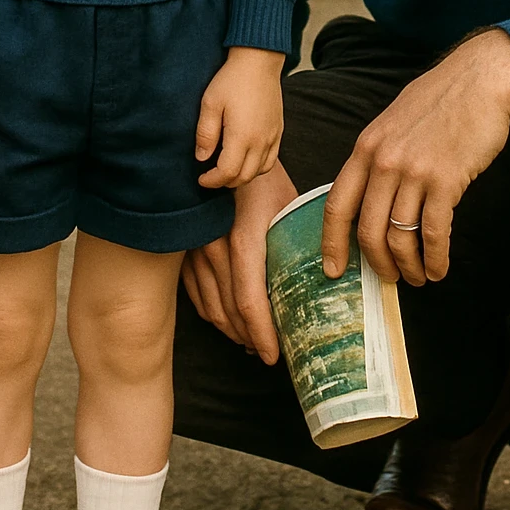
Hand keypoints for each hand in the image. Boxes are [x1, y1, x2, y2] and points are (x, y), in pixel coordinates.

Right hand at [182, 159, 297, 362]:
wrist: (223, 153)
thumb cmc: (262, 178)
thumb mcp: (288, 205)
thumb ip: (297, 243)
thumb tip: (326, 276)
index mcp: (243, 238)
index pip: (251, 301)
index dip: (262, 334)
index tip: (273, 356)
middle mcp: (213, 248)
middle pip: (230, 311)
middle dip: (250, 337)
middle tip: (269, 352)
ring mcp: (194, 251)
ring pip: (212, 308)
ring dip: (233, 331)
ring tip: (252, 341)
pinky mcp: (183, 252)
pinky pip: (197, 297)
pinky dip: (214, 315)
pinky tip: (230, 322)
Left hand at [195, 47, 284, 188]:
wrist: (259, 61)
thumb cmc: (232, 80)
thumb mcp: (210, 103)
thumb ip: (205, 134)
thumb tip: (201, 158)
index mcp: (242, 137)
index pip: (227, 173)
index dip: (212, 181)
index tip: (201, 178)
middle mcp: (260, 141)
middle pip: (244, 177)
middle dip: (225, 182)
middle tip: (211, 176)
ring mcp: (272, 137)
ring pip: (259, 171)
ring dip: (242, 177)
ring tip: (227, 169)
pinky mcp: (278, 130)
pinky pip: (271, 159)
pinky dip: (258, 167)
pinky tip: (246, 159)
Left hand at [322, 29, 509, 287]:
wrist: (479, 80)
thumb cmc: (439, 101)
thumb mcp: (393, 123)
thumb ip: (378, 158)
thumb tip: (369, 201)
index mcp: (366, 147)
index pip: (337, 204)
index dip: (331, 243)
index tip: (332, 270)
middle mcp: (384, 161)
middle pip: (368, 230)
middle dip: (377, 264)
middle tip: (389, 279)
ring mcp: (414, 171)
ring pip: (400, 237)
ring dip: (409, 266)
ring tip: (418, 277)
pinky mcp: (446, 180)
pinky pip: (434, 233)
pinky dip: (435, 259)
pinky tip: (439, 269)